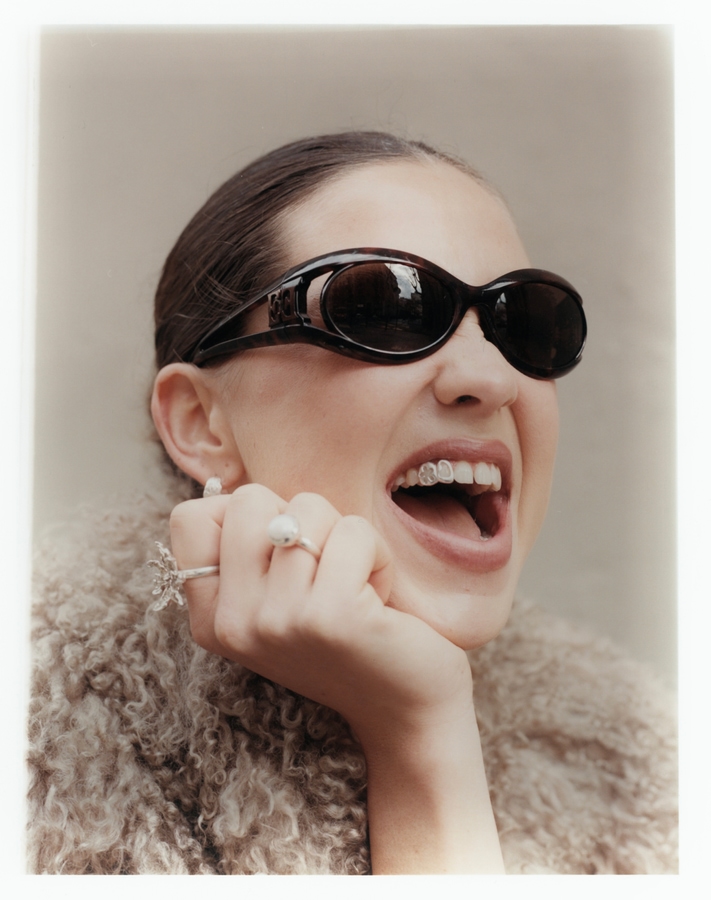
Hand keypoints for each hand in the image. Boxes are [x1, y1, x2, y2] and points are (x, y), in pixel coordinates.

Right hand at [169, 482, 502, 872]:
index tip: (284, 551)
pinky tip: (379, 595)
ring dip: (345, 536)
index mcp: (211, 619)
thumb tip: (231, 488)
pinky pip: (353, 532)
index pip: (189, 519)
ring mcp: (277, 621)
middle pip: (248, 501)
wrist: (407, 712)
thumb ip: (247, 554)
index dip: (245, 515)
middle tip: (325, 564)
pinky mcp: (329, 615)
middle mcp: (232, 624)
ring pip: (305, 510)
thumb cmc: (347, 639)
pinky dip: (377, 553)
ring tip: (356, 584)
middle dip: (300, 515)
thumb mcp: (277, 602)